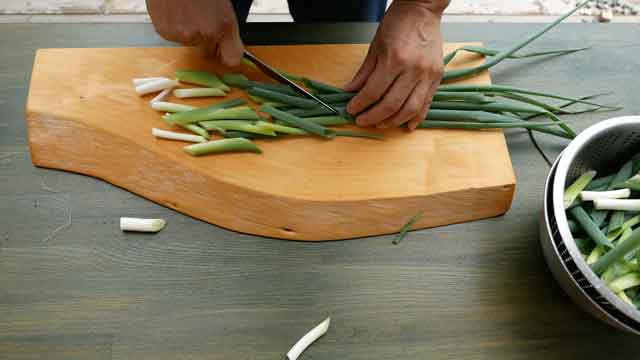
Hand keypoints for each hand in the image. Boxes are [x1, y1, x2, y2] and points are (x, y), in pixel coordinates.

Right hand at [146, 0, 243, 66]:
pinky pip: (172, 36)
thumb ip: (227, 29)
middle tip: (202, 19)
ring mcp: (183, 35)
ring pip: (188, 43)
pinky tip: (176, 11)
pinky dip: (173, 26)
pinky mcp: (165, 32)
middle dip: (206, 41)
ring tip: (187, 10)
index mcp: (223, 26)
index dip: (228, 55)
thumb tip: (230, 47)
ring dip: (188, 31)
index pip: (232, 59)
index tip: (226, 52)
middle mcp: (203, 35)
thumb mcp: (223, 5)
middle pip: (207, 53)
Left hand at [344, 1, 446, 129]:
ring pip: (409, 109)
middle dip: (373, 117)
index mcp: (394, 59)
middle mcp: (413, 69)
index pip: (373, 92)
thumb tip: (350, 92)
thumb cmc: (397, 24)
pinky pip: (426, 104)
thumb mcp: (375, 46)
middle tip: (362, 120)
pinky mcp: (437, 77)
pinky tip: (406, 126)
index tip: (351, 110)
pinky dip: (416, 118)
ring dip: (392, 121)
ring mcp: (427, 75)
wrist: (422, 10)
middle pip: (391, 104)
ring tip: (379, 124)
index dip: (360, 104)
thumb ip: (364, 73)